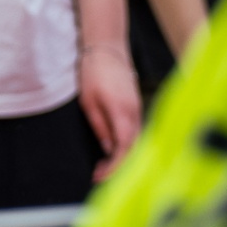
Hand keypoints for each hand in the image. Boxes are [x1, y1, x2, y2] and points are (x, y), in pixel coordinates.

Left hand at [79, 44, 143, 181]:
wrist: (107, 50)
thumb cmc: (93, 73)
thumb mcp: (88, 101)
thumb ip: (100, 126)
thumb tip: (108, 148)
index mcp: (122, 112)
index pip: (124, 148)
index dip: (114, 166)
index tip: (100, 176)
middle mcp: (135, 113)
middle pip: (133, 148)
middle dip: (118, 166)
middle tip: (99, 175)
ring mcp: (138, 109)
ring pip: (135, 141)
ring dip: (122, 156)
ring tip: (103, 167)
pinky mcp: (136, 106)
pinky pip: (134, 131)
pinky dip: (125, 145)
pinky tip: (113, 150)